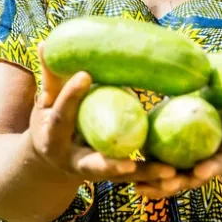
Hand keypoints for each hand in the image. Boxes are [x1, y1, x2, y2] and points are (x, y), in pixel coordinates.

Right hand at [30, 44, 188, 199]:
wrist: (49, 160)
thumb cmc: (49, 121)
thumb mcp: (45, 103)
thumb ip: (51, 77)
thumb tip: (45, 43)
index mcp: (52, 136)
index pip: (61, 115)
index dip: (71, 96)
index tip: (85, 74)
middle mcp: (72, 159)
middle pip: (91, 163)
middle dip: (109, 163)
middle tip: (128, 161)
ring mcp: (92, 171)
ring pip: (120, 175)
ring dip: (145, 174)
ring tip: (170, 171)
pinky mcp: (110, 175)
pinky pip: (134, 178)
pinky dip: (154, 175)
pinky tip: (177, 172)